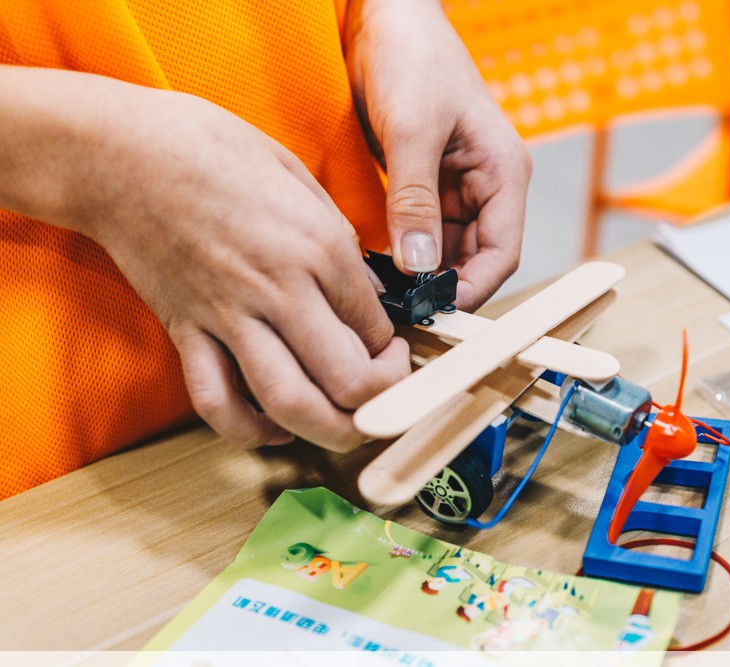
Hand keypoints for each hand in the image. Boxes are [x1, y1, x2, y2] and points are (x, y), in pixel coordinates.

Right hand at [1, 68, 410, 450]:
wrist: (118, 151)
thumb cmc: (209, 147)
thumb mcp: (298, 174)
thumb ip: (337, 235)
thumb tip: (363, 287)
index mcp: (319, 246)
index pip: (376, 326)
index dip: (393, 349)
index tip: (391, 348)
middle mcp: (281, 289)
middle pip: (349, 379)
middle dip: (380, 401)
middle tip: (384, 392)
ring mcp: (229, 316)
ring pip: (290, 402)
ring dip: (328, 431)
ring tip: (345, 427)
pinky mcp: (185, 332)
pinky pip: (217, 402)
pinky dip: (249, 430)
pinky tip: (274, 427)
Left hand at [344, 0, 531, 310]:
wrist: (386, 15)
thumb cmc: (413, 54)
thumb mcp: (413, 127)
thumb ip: (416, 199)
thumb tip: (419, 265)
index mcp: (504, 173)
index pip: (503, 253)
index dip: (473, 290)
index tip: (434, 314)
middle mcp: (486, 186)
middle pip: (476, 259)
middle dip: (442, 288)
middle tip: (399, 313)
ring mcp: (456, 186)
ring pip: (447, 251)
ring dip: (421, 274)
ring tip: (383, 296)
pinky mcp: (427, 184)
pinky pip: (422, 232)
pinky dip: (403, 253)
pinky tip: (376, 267)